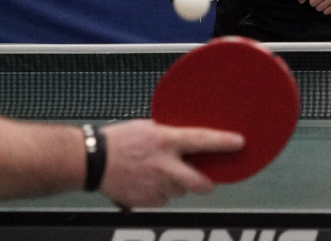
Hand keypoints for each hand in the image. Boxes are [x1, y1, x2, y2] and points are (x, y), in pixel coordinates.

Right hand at [99, 120, 243, 207]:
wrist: (91, 161)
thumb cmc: (118, 141)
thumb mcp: (148, 128)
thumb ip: (169, 136)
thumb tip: (188, 141)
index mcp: (165, 141)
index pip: (202, 140)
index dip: (224, 142)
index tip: (239, 143)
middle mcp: (164, 166)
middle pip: (200, 183)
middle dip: (207, 183)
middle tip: (207, 180)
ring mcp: (156, 186)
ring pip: (178, 190)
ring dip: (175, 183)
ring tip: (156, 171)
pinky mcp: (146, 201)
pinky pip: (162, 199)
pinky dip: (159, 192)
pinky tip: (145, 180)